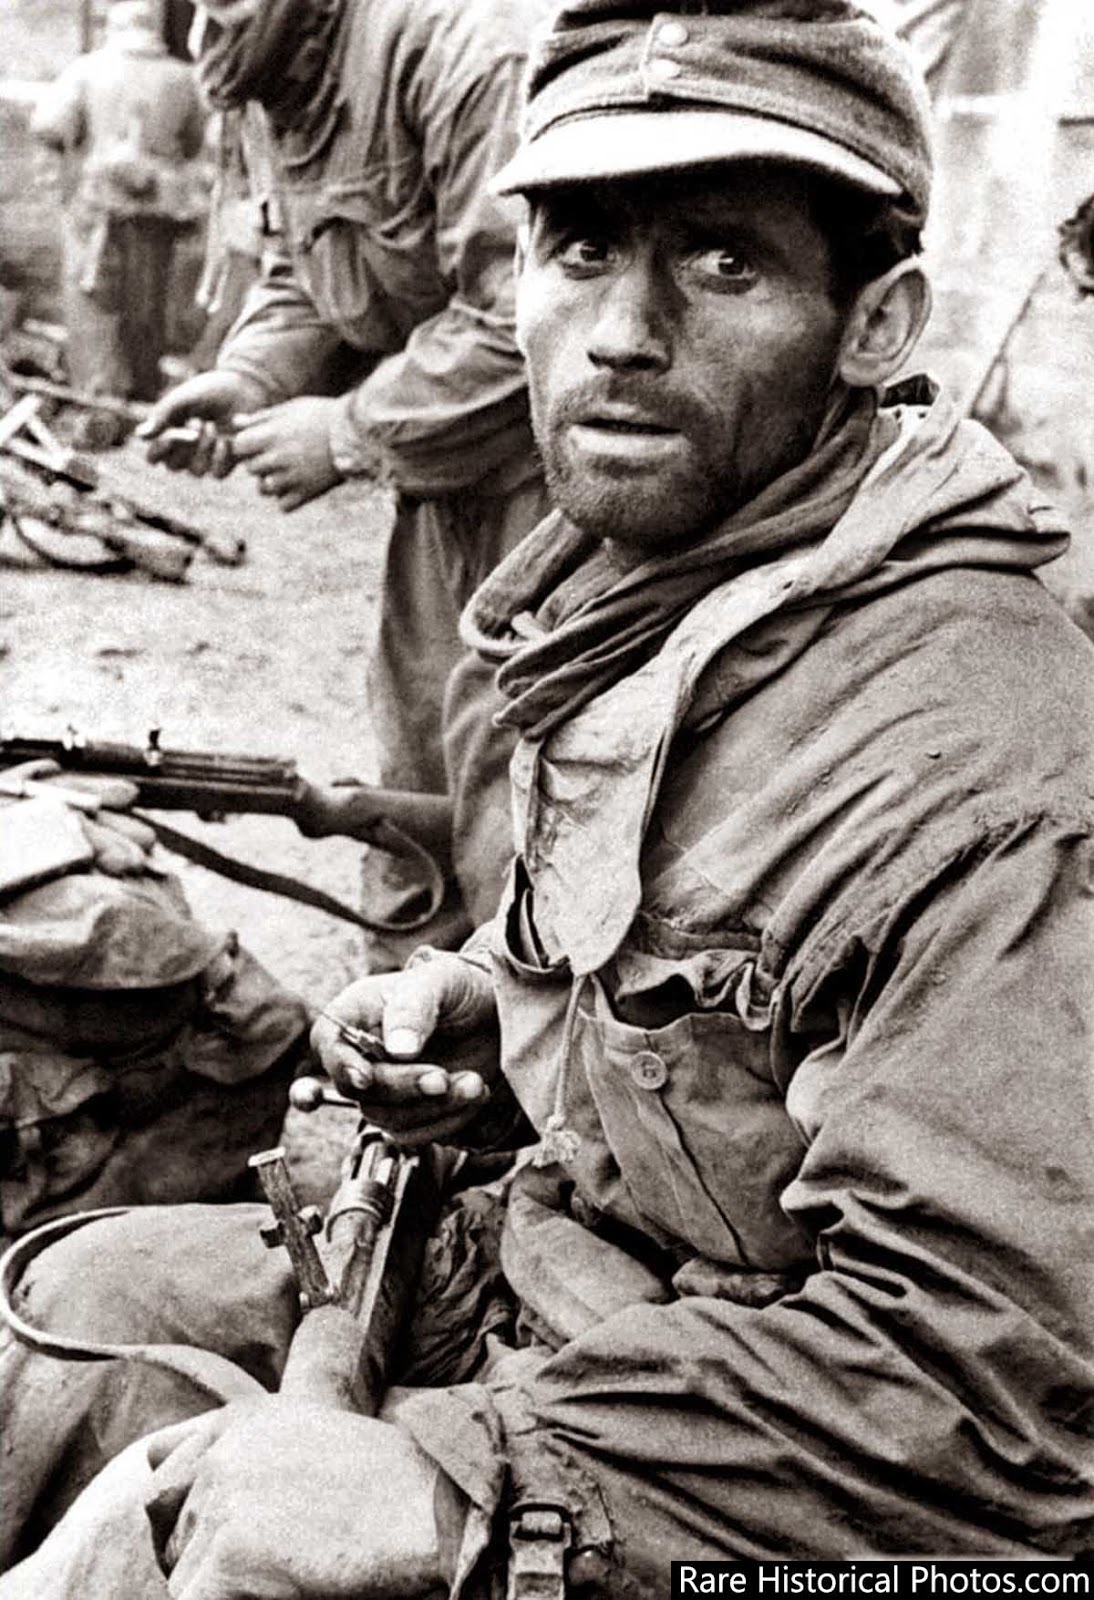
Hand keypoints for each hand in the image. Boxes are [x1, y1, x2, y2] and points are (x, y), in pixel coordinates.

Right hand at [139, 371, 264, 475]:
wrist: (244, 388)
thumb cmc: (210, 390)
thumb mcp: (183, 398)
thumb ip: (162, 415)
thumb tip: (140, 436)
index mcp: (169, 435)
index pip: (153, 457)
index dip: (160, 450)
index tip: (173, 434)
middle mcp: (185, 452)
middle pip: (173, 466)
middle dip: (185, 446)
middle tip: (199, 421)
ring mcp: (207, 459)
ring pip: (196, 472)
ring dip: (203, 450)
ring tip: (212, 426)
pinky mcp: (227, 462)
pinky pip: (217, 474)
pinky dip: (220, 458)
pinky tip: (226, 440)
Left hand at [145, 1400, 458, 1599]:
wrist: (431, 1512)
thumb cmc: (391, 1485)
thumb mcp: (315, 1435)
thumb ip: (248, 1447)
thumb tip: (160, 1467)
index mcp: (242, 1420)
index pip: (164, 1463)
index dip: (181, 1505)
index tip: (233, 1534)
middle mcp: (221, 1454)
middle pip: (170, 1530)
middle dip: (203, 1558)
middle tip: (267, 1564)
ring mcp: (220, 1505)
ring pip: (184, 1577)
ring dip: (221, 1589)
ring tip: (286, 1579)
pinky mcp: (228, 1558)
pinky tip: (276, 1597)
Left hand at [231, 396, 344, 511]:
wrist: (355, 434)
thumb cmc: (320, 415)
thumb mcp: (289, 409)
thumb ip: (260, 418)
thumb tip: (234, 423)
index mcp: (271, 435)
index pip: (238, 447)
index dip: (246, 445)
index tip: (258, 442)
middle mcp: (278, 458)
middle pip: (251, 469)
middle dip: (259, 462)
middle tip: (278, 455)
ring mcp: (292, 478)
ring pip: (264, 490)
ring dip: (272, 482)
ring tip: (288, 471)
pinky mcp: (307, 493)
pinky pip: (283, 505)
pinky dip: (288, 498)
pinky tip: (298, 484)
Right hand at [311, 955, 499, 1145]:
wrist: (498, 1015)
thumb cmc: (462, 987)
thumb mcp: (442, 981)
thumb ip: (414, 1007)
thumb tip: (398, 1049)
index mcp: (357, 1013)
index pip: (328, 1043)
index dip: (342, 1065)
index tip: (366, 1077)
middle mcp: (363, 1054)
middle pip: (360, 1090)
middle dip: (405, 1088)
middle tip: (443, 1077)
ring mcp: (386, 1086)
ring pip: (387, 1118)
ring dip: (433, 1108)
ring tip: (474, 1082)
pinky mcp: (411, 1111)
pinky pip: (415, 1134)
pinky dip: (447, 1121)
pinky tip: (475, 1095)